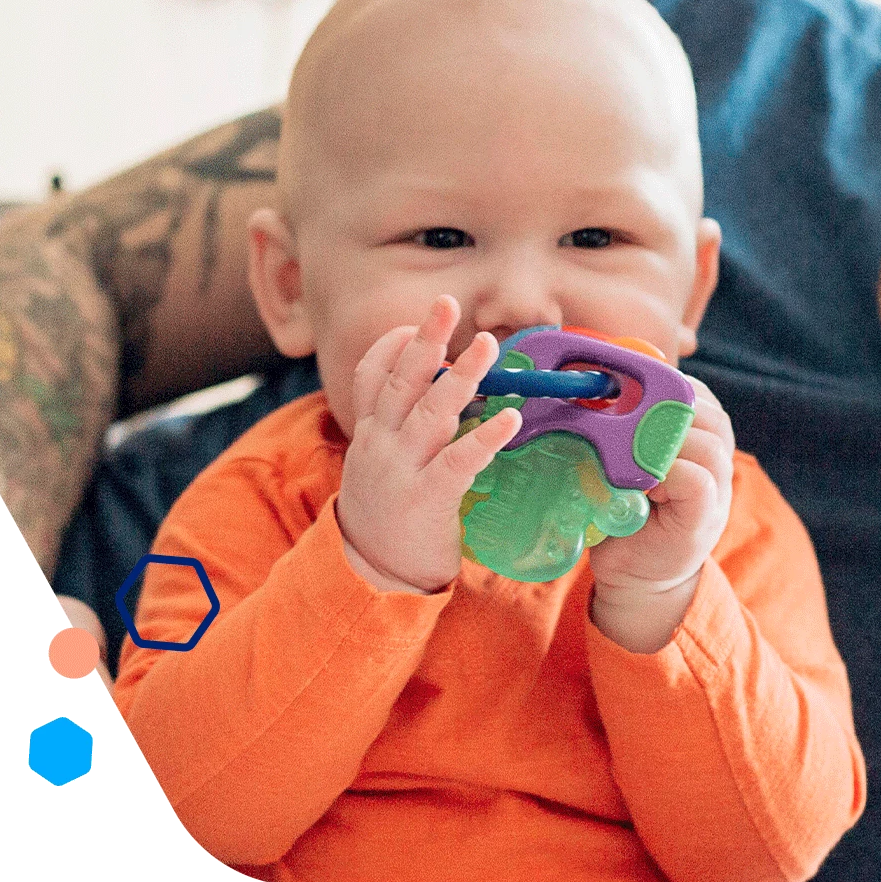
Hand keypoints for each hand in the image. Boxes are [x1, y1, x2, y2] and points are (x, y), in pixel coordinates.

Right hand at [336, 296, 521, 593]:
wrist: (371, 578)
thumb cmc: (388, 517)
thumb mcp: (380, 467)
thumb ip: (402, 432)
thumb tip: (446, 398)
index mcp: (371, 434)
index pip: (371, 377)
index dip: (392, 347)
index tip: (414, 324)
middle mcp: (380, 444)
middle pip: (401, 381)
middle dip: (426, 339)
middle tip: (447, 302)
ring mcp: (401, 470)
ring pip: (430, 412)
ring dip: (461, 376)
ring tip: (488, 345)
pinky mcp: (427, 499)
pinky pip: (458, 461)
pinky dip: (485, 437)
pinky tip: (510, 419)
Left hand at [589, 376, 734, 652]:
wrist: (638, 574)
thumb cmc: (626, 513)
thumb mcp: (621, 463)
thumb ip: (618, 431)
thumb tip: (577, 391)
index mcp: (697, 433)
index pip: (692, 390)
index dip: (659, 384)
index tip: (619, 389)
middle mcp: (716, 455)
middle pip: (704, 411)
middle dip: (659, 409)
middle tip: (618, 421)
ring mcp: (717, 486)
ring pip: (705, 442)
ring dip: (660, 442)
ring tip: (627, 455)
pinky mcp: (705, 515)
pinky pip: (696, 480)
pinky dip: (665, 475)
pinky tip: (641, 484)